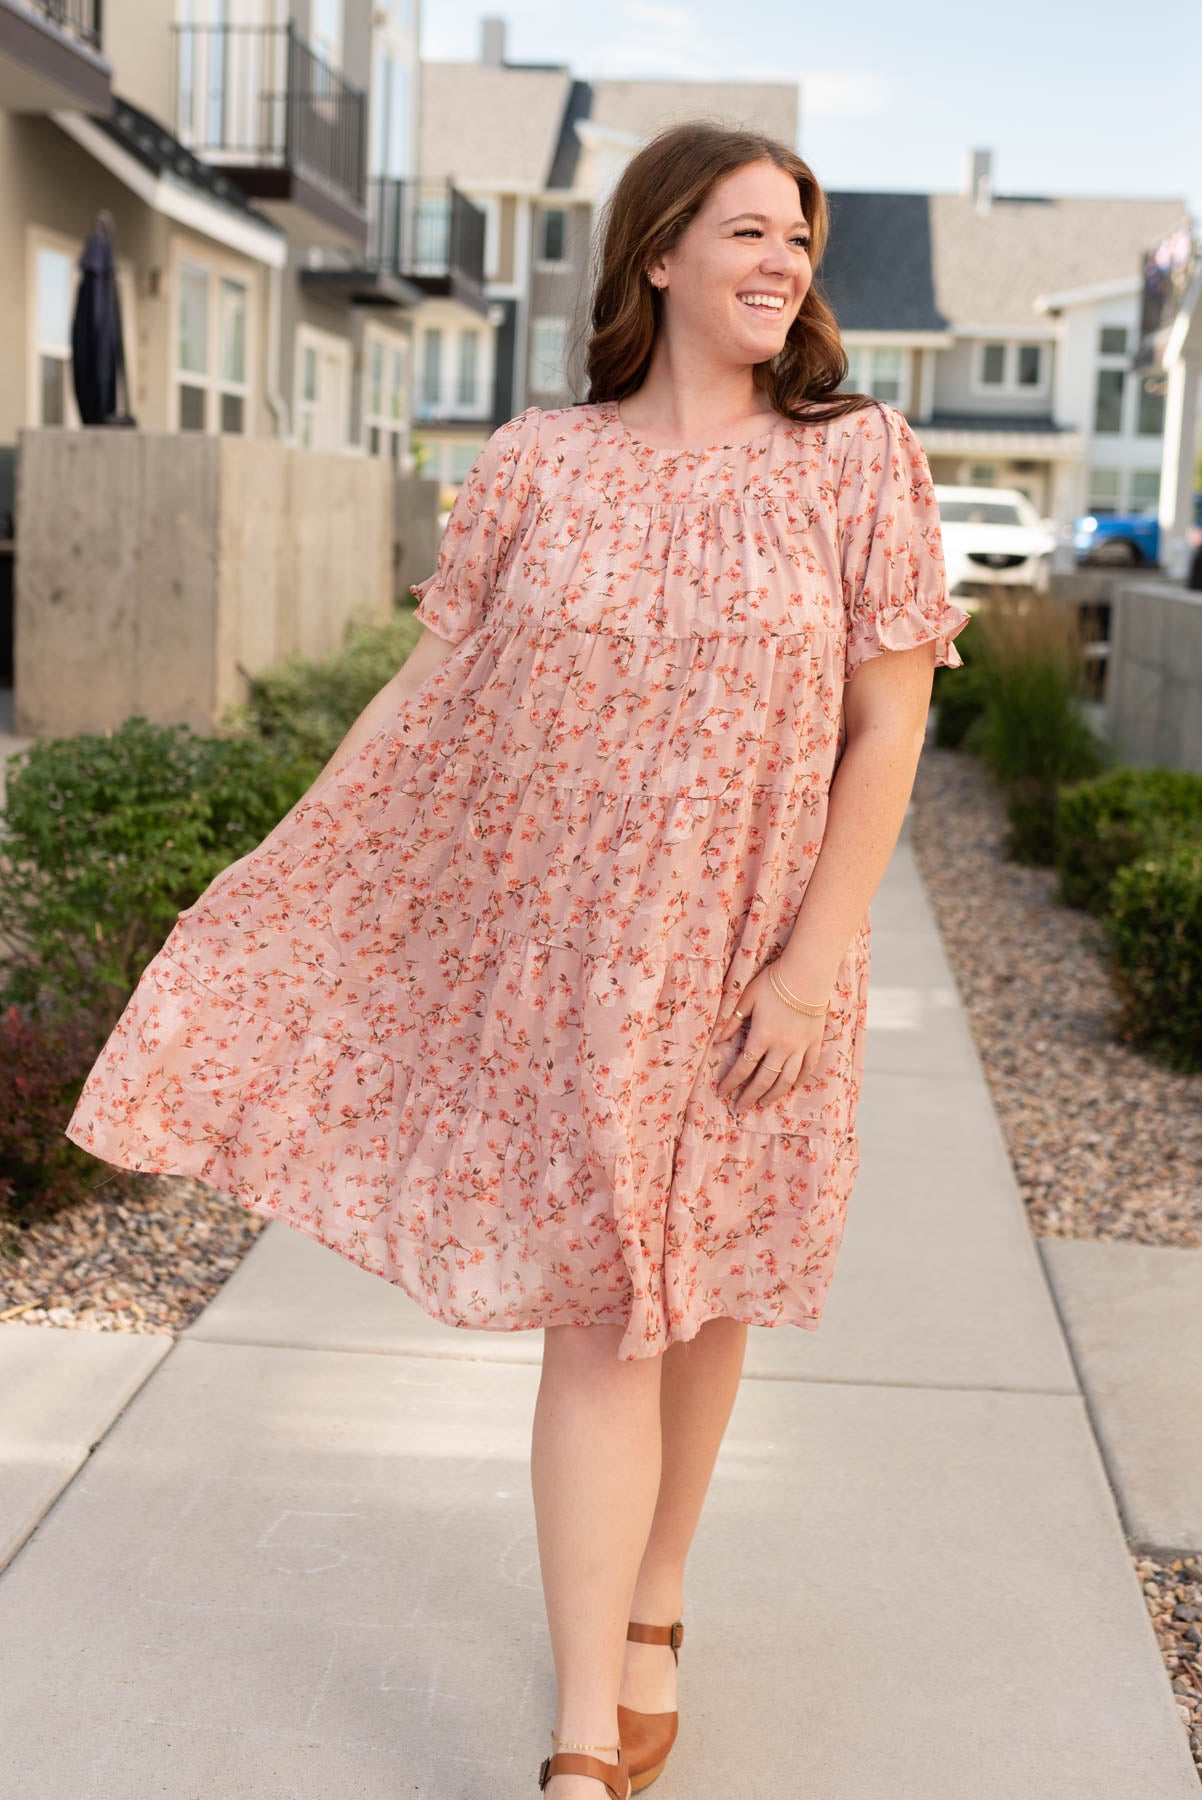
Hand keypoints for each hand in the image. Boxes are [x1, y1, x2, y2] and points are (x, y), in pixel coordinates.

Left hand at [711, 963, 827, 1111]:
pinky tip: (791, 1087)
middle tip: (740, 1108)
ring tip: (763, 1103)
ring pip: (786, 1080)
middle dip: (750, 1096)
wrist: (808, 973)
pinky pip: (807, 1068)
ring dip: (773, 1094)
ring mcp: (800, 1047)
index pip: (743, 1067)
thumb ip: (732, 1020)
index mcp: (762, 1036)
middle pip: (764, 1080)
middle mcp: (781, 1047)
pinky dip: (798, 1081)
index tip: (722, 1092)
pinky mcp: (814, 1043)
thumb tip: (718, 1040)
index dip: (732, 1082)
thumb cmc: (774, 982)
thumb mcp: (747, 997)